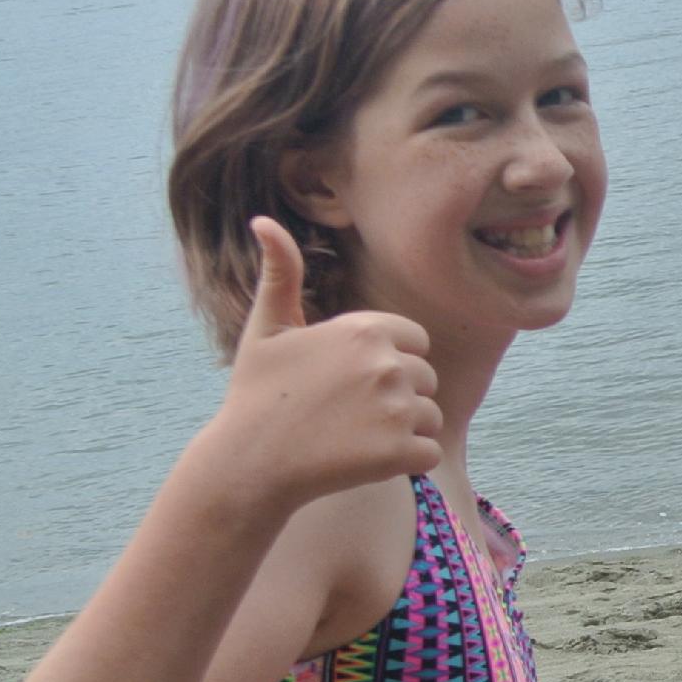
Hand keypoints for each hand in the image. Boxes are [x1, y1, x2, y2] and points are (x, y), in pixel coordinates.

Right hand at [199, 216, 441, 510]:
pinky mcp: (401, 452)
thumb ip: (281, 274)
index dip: (390, 361)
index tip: (353, 379)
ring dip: (403, 429)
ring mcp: (397, 409)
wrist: (250, 461)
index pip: (416, 341)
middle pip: (426, 379)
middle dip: (399, 395)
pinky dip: (407, 461)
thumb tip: (263, 220)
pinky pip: (430, 453)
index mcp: (364, 329)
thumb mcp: (267, 327)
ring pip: (431, 416)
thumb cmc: (258, 392)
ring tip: (354, 434)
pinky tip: (366, 458)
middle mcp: (387, 364)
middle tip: (348, 411)